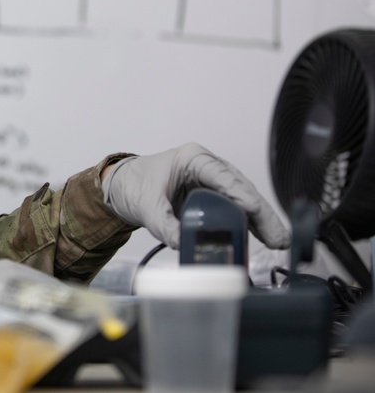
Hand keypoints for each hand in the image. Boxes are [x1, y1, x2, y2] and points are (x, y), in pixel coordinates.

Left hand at [102, 143, 289, 249]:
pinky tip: (261, 238)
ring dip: (259, 220)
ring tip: (277, 241)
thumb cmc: (135, 186)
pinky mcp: (212, 194)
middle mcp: (208, 166)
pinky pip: (234, 207)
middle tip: (278, 237)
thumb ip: (164, 225)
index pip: (226, 177)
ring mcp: (212, 180)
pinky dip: (247, 222)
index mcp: (193, 159)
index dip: (245, 196)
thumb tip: (183, 244)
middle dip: (261, 213)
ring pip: (242, 199)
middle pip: (241, 189)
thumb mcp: (146, 206)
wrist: (125, 186)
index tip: (258, 213)